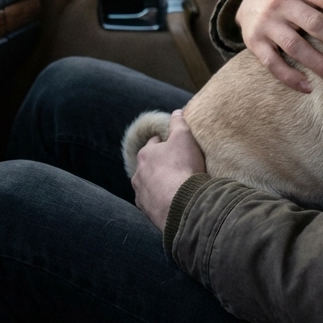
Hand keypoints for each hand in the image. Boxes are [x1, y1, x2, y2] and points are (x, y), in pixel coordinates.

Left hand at [132, 110, 205, 230]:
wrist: (182, 204)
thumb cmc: (182, 167)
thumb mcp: (184, 137)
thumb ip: (179, 122)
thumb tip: (176, 112)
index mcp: (145, 154)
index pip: (154, 143)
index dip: (166, 143)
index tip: (177, 145)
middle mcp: (138, 173)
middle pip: (149, 165)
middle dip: (160, 164)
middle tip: (178, 167)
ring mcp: (140, 194)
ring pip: (149, 185)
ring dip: (159, 184)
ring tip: (176, 186)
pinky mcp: (146, 211)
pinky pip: (153, 202)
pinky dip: (160, 200)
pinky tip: (173, 201)